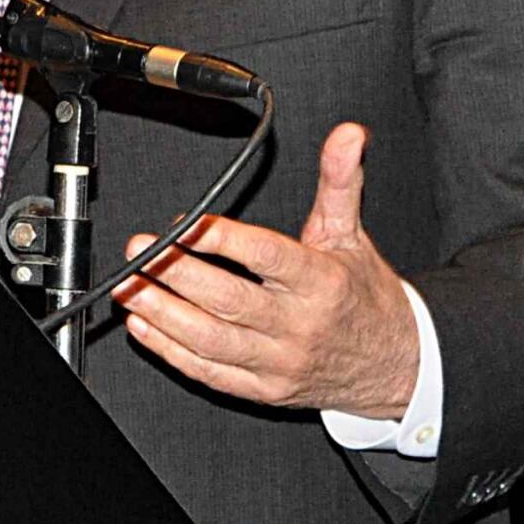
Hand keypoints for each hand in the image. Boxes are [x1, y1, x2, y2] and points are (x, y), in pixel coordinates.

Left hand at [112, 121, 419, 418]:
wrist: (396, 365)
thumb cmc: (363, 296)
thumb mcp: (352, 234)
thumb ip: (340, 181)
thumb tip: (347, 134)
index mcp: (321, 282)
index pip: (266, 257)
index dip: (221, 240)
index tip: (183, 224)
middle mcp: (299, 325)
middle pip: (229, 300)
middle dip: (175, 275)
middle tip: (138, 252)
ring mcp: (280, 362)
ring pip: (212, 340)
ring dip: (162, 314)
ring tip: (127, 289)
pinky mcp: (265, 389)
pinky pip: (212, 373)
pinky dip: (173, 351)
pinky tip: (144, 327)